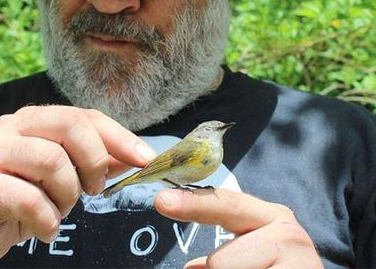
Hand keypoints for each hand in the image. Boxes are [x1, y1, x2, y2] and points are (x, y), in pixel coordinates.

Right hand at [0, 106, 155, 266]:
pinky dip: (46, 221)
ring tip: (59, 211)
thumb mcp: (62, 179)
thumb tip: (135, 155)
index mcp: (35, 119)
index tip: (146, 159)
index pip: (84, 115)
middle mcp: (12, 126)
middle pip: (70, 126)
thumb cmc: (18, 201)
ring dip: (66, 195)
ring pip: (51, 160)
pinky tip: (44, 230)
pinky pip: (29, 199)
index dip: (119, 136)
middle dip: (94, 161)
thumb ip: (94, 162)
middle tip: (95, 190)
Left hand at [154, 188, 322, 268]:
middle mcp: (289, 235)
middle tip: (231, 267)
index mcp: (273, 217)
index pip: (225, 205)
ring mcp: (300, 264)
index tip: (162, 201)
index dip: (192, 203)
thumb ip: (225, 253)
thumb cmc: (277, 267)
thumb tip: (190, 267)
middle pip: (220, 262)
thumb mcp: (253, 254)